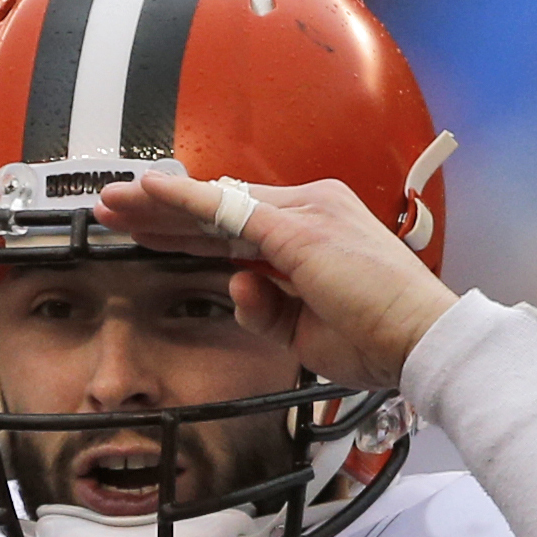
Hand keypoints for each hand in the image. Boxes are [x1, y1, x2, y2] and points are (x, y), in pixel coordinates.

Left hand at [94, 167, 457, 390]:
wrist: (423, 341)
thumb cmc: (380, 340)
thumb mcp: (307, 332)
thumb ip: (267, 309)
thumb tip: (236, 287)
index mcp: (316, 230)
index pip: (238, 224)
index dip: (188, 228)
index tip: (150, 233)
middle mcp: (310, 209)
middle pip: (220, 207)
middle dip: (162, 211)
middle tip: (114, 210)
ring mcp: (304, 214)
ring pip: (216, 203)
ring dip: (159, 204)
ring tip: (113, 204)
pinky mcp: (296, 229)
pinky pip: (227, 209)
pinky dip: (184, 201)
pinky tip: (149, 195)